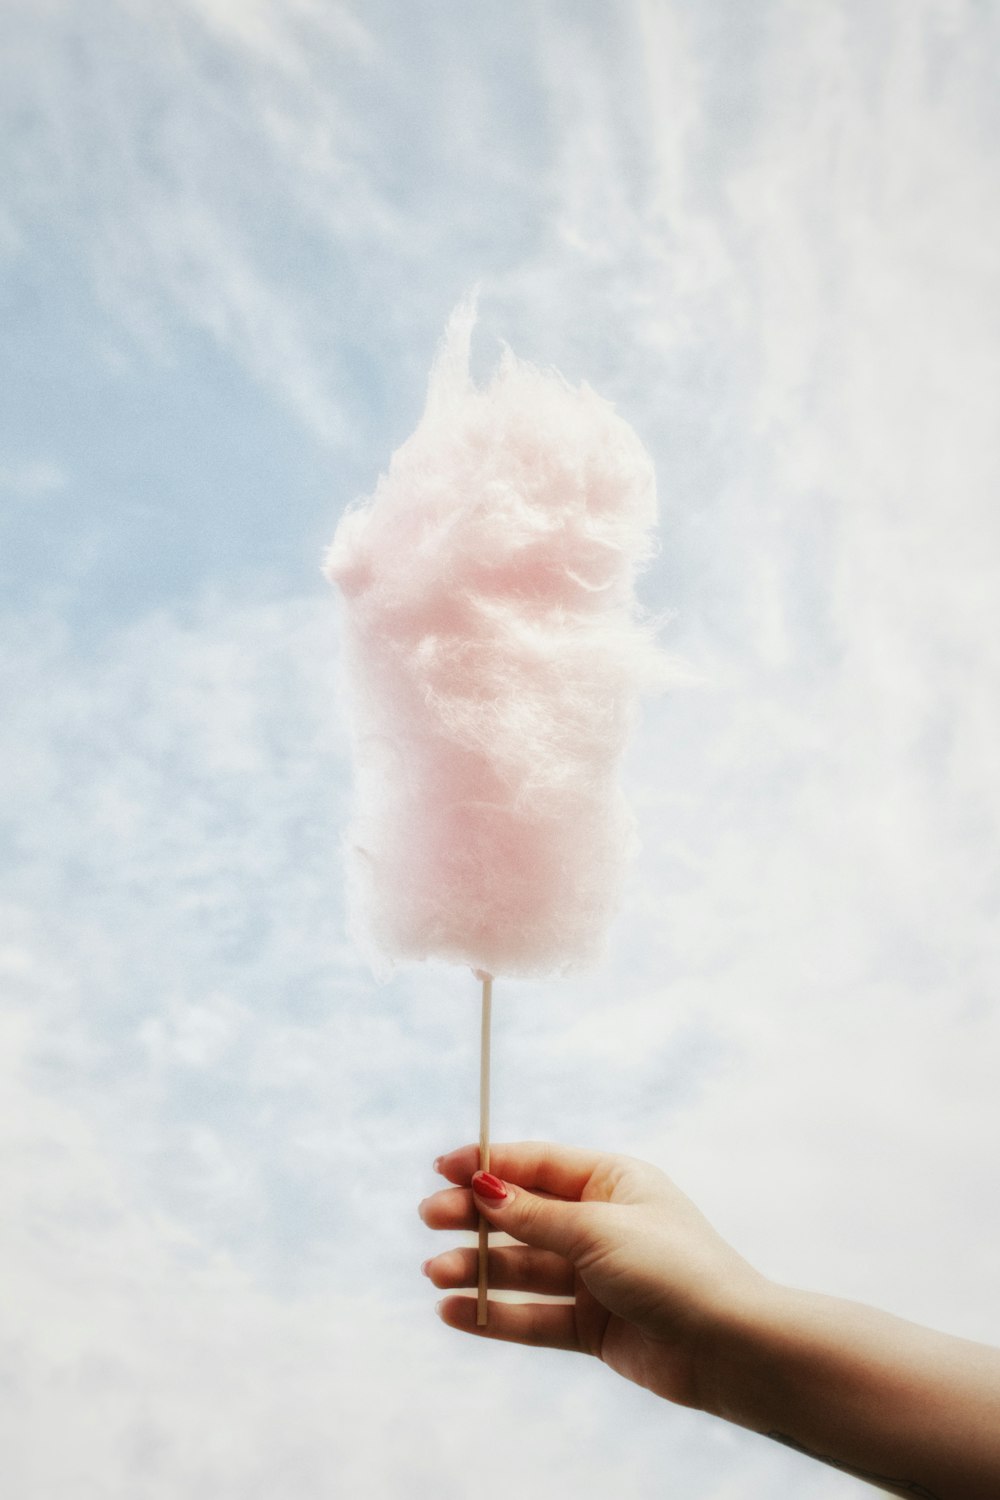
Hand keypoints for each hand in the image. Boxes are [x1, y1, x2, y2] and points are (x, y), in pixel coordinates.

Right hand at [419, 1140, 764, 1409]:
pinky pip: (533, 1316)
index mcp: (612, 1181)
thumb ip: (534, 1216)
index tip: (441, 1169)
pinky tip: (455, 1312)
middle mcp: (601, 1224)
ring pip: (523, 1267)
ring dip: (478, 1267)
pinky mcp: (593, 1326)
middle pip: (523, 1215)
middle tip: (428, 1219)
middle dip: (475, 1216)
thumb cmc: (674, 1270)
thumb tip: (482, 1187)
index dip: (488, 1165)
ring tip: (435, 1272)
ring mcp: (596, 1276)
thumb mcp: (597, 1230)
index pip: (537, 1165)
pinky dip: (494, 1314)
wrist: (729, 1347)